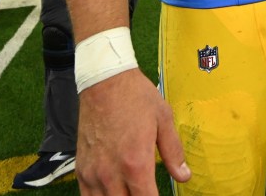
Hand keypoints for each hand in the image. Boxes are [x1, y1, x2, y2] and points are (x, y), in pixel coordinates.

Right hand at [75, 70, 189, 194]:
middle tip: (147, 191)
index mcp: (137, 164)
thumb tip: (184, 175)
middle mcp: (112, 174)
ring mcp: (93, 173)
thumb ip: (173, 152)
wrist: (104, 81)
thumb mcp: (163, 120)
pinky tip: (113, 193)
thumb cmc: (136, 97)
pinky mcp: (81, 169)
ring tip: (131, 192)